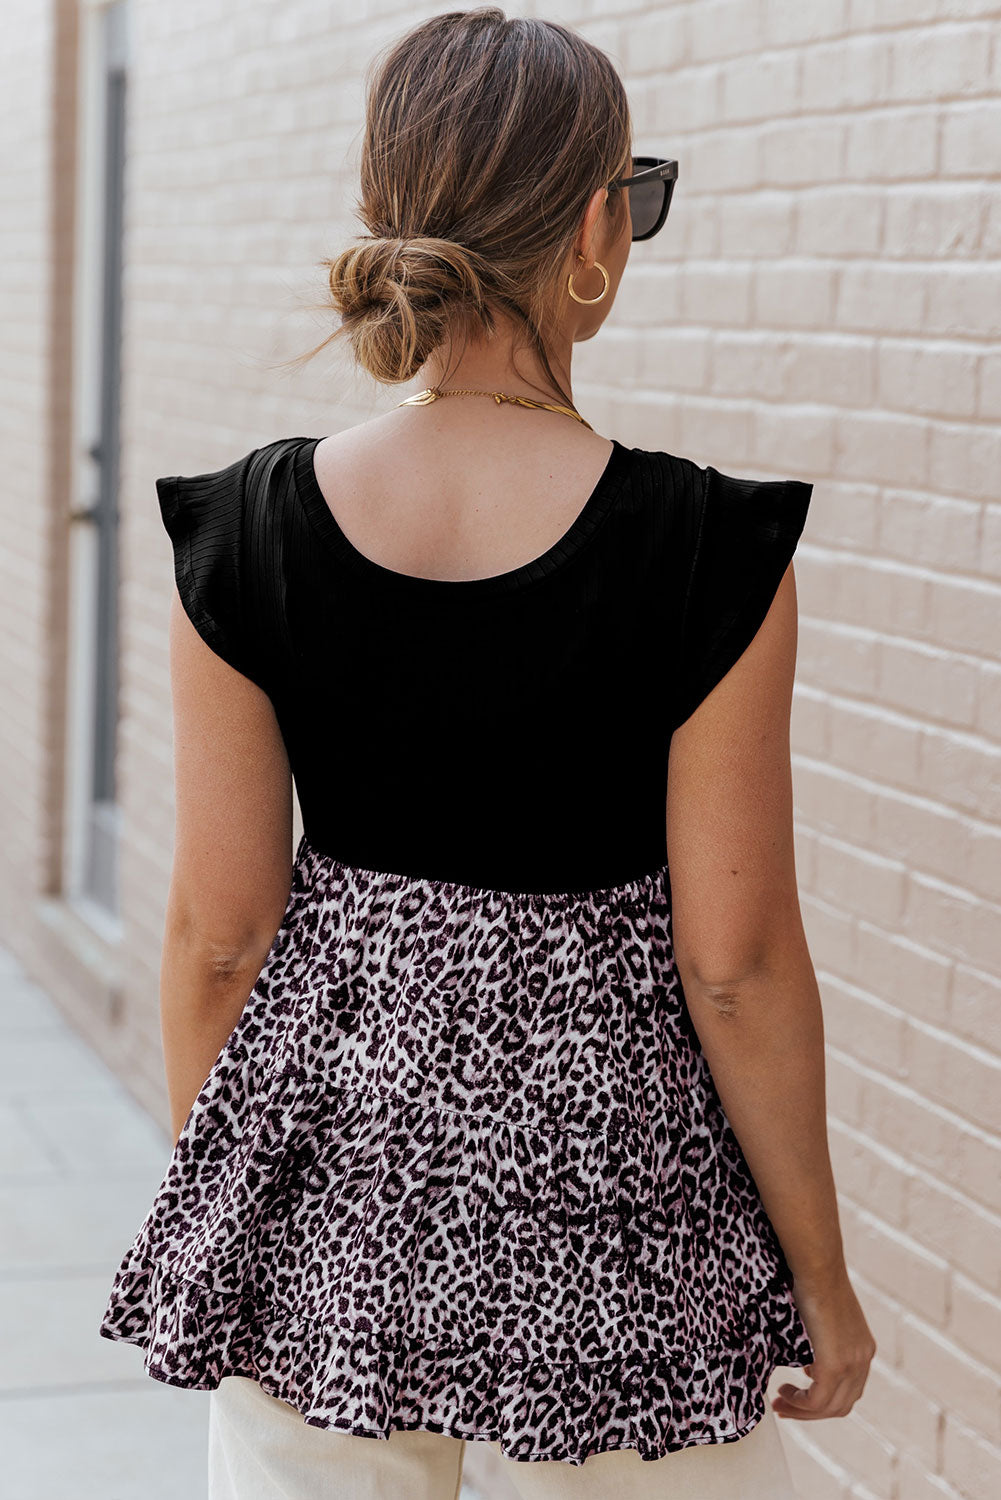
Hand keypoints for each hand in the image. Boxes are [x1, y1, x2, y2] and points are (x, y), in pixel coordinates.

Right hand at [772, 1268, 876, 1421]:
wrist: (817, 1267)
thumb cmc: (812, 1281)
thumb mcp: (822, 1318)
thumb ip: (820, 1343)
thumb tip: (805, 1364)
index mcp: (862, 1348)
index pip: (848, 1391)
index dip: (823, 1400)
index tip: (797, 1397)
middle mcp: (863, 1359)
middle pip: (840, 1405)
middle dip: (810, 1412)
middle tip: (783, 1406)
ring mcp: (852, 1363)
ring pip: (829, 1408)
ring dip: (802, 1410)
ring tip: (779, 1401)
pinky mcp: (835, 1364)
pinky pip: (817, 1400)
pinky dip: (800, 1403)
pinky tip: (783, 1392)